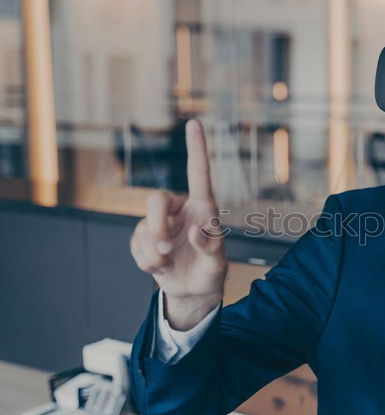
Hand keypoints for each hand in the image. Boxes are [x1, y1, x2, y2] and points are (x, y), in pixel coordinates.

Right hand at [130, 120, 227, 329]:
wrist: (192, 291)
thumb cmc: (210, 272)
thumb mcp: (217, 264)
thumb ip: (210, 248)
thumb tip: (195, 232)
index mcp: (203, 207)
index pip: (198, 174)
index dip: (196, 148)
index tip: (194, 123)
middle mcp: (179, 210)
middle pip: (155, 199)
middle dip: (155, 226)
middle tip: (165, 250)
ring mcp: (159, 223)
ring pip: (143, 229)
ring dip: (153, 253)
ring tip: (168, 264)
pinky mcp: (144, 238)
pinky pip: (136, 246)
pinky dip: (146, 262)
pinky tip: (161, 266)